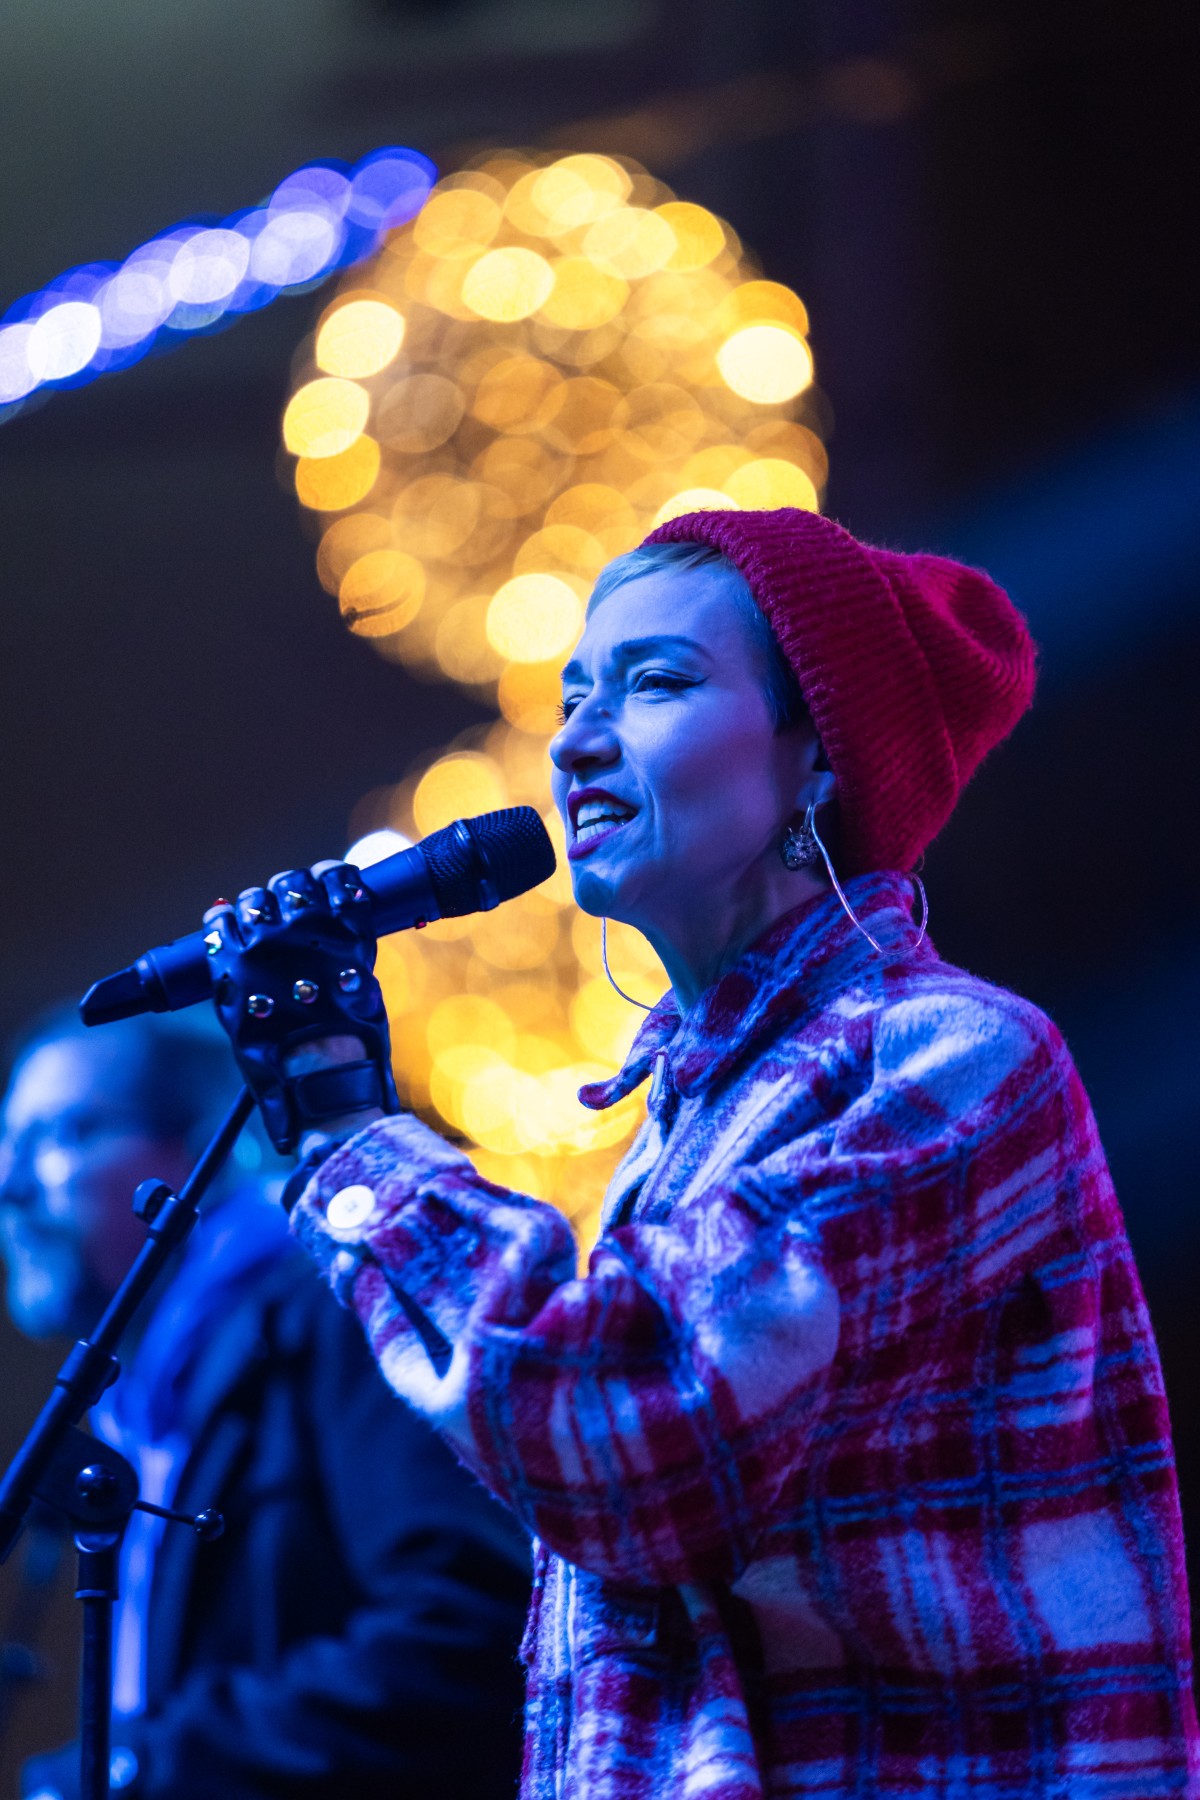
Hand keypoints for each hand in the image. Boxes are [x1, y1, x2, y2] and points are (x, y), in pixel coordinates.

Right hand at [204, 863, 398, 1153]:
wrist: (327, 1072)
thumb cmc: (282, 1065)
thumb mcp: (240, 1032)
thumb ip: (232, 991)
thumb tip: (228, 961)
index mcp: (233, 964)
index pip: (221, 919)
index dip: (231, 919)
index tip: (238, 923)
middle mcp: (265, 941)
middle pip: (257, 898)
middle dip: (264, 905)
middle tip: (277, 919)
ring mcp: (309, 933)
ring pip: (295, 884)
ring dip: (297, 888)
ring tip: (305, 898)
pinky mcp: (350, 934)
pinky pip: (344, 887)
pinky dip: (341, 879)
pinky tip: (338, 882)